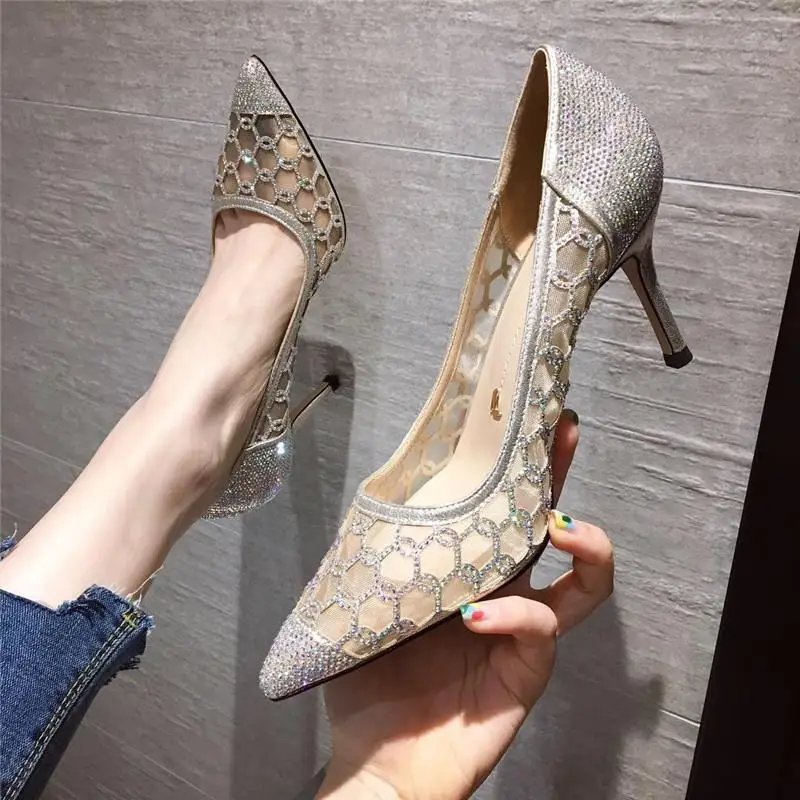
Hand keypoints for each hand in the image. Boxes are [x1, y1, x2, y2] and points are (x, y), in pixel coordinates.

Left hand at [318, 411, 613, 799]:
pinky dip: (511, 616)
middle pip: (553, 528)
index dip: (520, 466)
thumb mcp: (364, 601)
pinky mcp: (528, 673)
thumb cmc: (370, 681)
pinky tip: (476, 615)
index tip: (528, 420)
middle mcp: (505, 594)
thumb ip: (377, 552)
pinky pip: (538, 630)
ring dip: (585, 546)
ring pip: (584, 584)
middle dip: (564, 478)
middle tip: (566, 435)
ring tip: (561, 523)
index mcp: (469, 572)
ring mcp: (521, 634)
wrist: (377, 760)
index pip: (502, 510)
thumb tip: (379, 491)